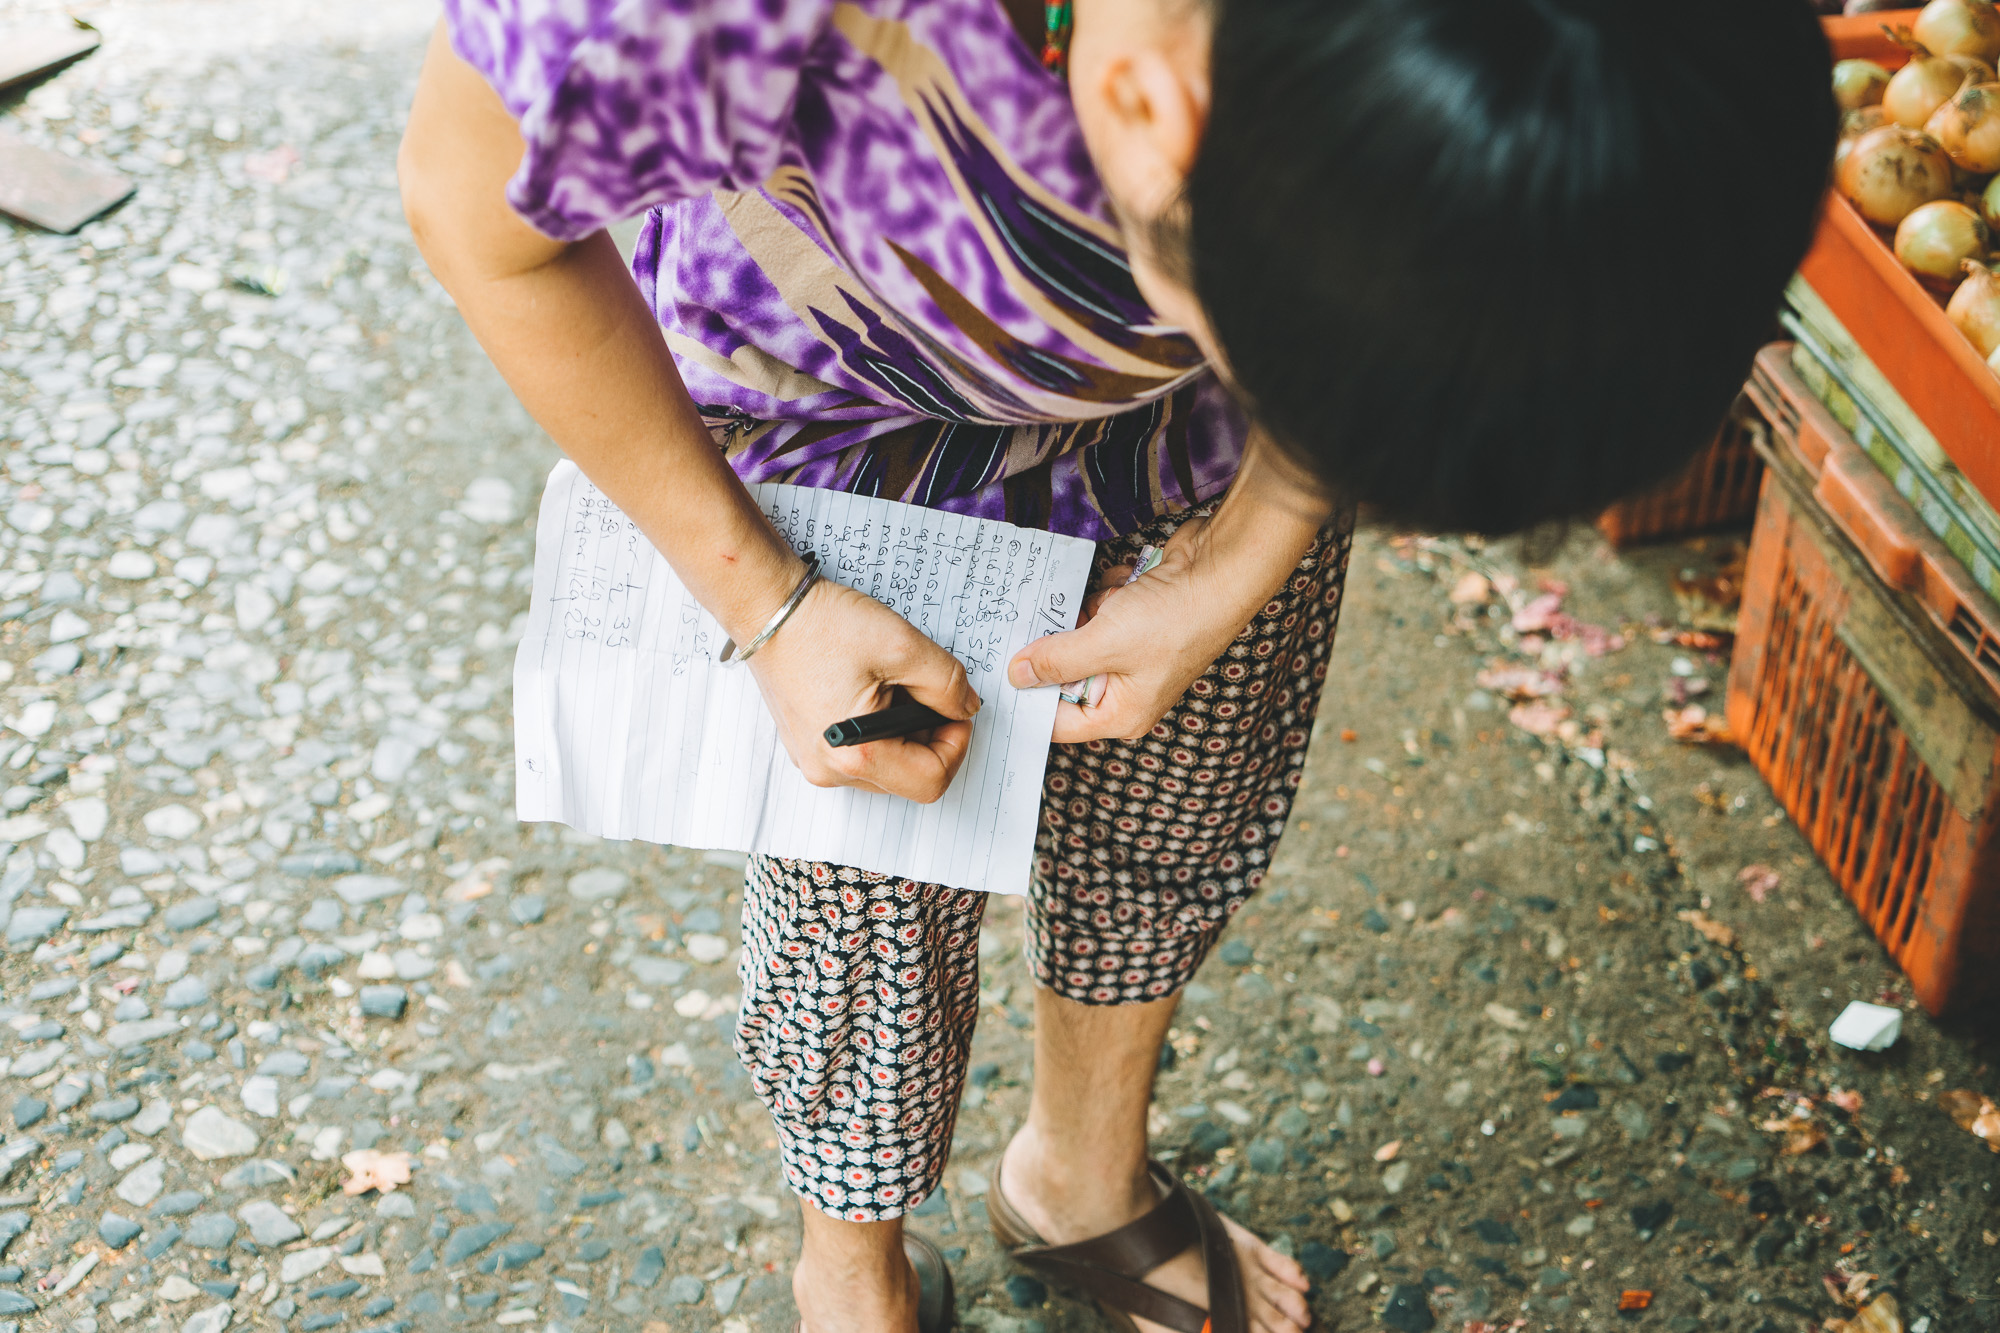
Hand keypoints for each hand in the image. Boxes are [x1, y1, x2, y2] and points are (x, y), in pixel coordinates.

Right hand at [746, 578, 981, 800]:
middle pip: (909, 778)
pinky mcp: (808, 748)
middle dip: (929, 737)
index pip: (931, 781)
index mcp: (856, 754)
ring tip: (892, 688)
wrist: (767, 609)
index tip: (955, 711)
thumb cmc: (821, 625)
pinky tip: (871, 693)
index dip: (956, 745)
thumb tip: (966, 708)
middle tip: (924, 691)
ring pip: (887, 768)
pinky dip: (879, 730)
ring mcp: (815, 761)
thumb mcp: (903, 647)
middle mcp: (830, 769)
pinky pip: (860, 755)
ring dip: (904, 733)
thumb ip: (948, 684)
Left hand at [1006, 515, 1249, 742]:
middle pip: (1065, 676)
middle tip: (1046, 620)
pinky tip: (1125, 585)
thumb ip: (1056, 660)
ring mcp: (1132, 654)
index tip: (999, 675)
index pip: (1058, 722)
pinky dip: (1106, 595)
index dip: (1029, 699)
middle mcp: (1127, 690)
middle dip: (1059, 643)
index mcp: (1123, 713)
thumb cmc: (1178, 618)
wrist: (1222, 569)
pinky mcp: (1136, 621)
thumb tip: (1017, 676)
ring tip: (1111, 601)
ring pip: (1080, 638)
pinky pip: (1101, 611)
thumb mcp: (1104, 642)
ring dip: (1086, 613)